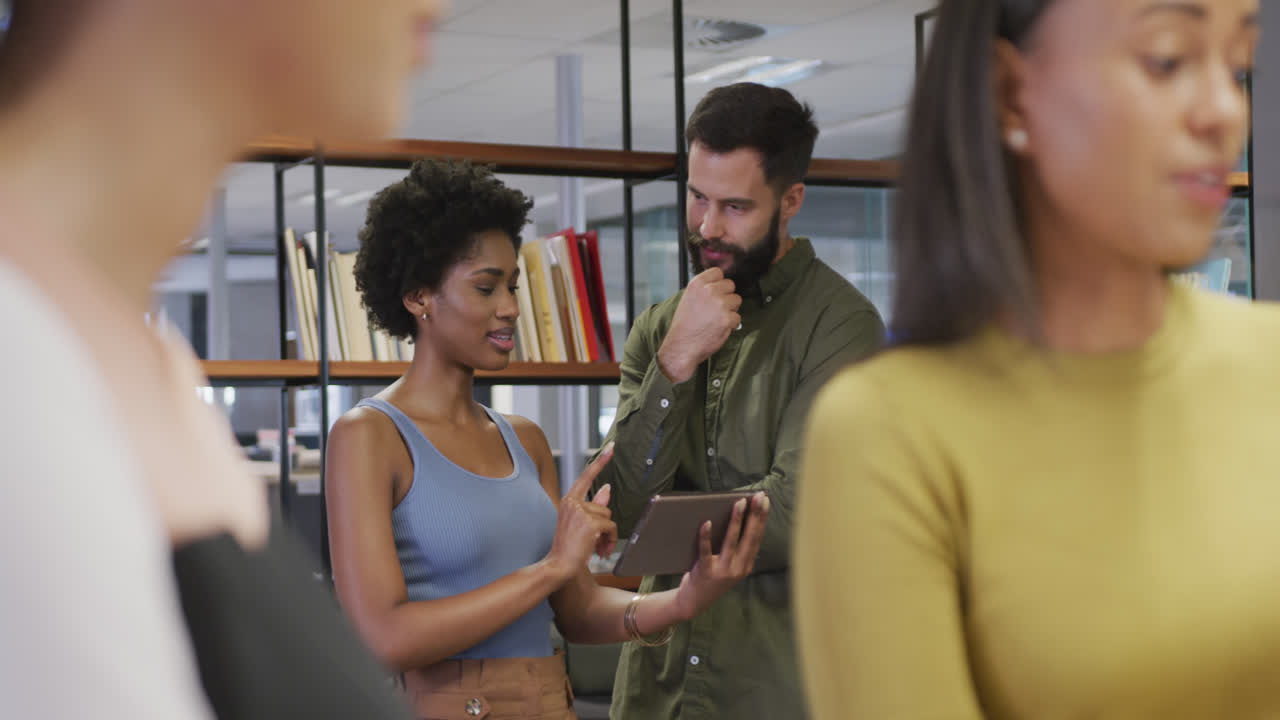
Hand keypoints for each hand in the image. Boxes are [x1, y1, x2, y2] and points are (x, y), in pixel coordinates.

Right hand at [544, 444, 617, 583]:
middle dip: (604, 526)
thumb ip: (594, 506)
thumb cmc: (568, 548)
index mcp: (568, 501)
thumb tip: (607, 487)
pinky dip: (610, 540)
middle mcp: (572, 502)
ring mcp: (579, 512)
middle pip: (604, 507)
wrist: (558, 566)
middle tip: (597, 543)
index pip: (586, 477)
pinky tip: (600, 550)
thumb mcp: (580, 524)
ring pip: (608, 517)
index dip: (600, 462)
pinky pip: (611, 527)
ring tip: (596, 548)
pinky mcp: (589, 523)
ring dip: (608, 535)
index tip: (611, 447)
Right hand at [657, 268, 741, 382]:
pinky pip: (737, 317)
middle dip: (727, 296)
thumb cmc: (684, 326)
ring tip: (717, 319)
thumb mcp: (688, 299)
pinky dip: (731, 324)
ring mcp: (719, 304)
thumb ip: (703, 289)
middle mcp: (709, 291)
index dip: (719, 283)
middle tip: (716, 309)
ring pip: (737, 300)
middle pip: (730, 285)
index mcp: (697, 284)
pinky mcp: (727, 318)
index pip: (718, 272)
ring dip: (731, 310)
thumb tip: (718, 285)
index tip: (716, 291)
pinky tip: (719, 328)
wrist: (681, 346)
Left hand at [673, 492, 769, 621]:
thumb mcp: (730, 567)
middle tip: (758, 496)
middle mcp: (738, 568)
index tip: (765, 500)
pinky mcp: (706, 572)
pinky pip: (706, 551)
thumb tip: (737, 517)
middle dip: (755, 515)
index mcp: (746, 565)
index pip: (757, 538)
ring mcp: (723, 571)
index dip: (762, 518)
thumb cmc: (711, 578)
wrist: (694, 603)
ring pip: (731, 542)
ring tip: (739, 503)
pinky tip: (706, 522)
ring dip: (736, 521)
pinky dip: (706, 536)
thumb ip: (735, 549)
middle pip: (749, 537)